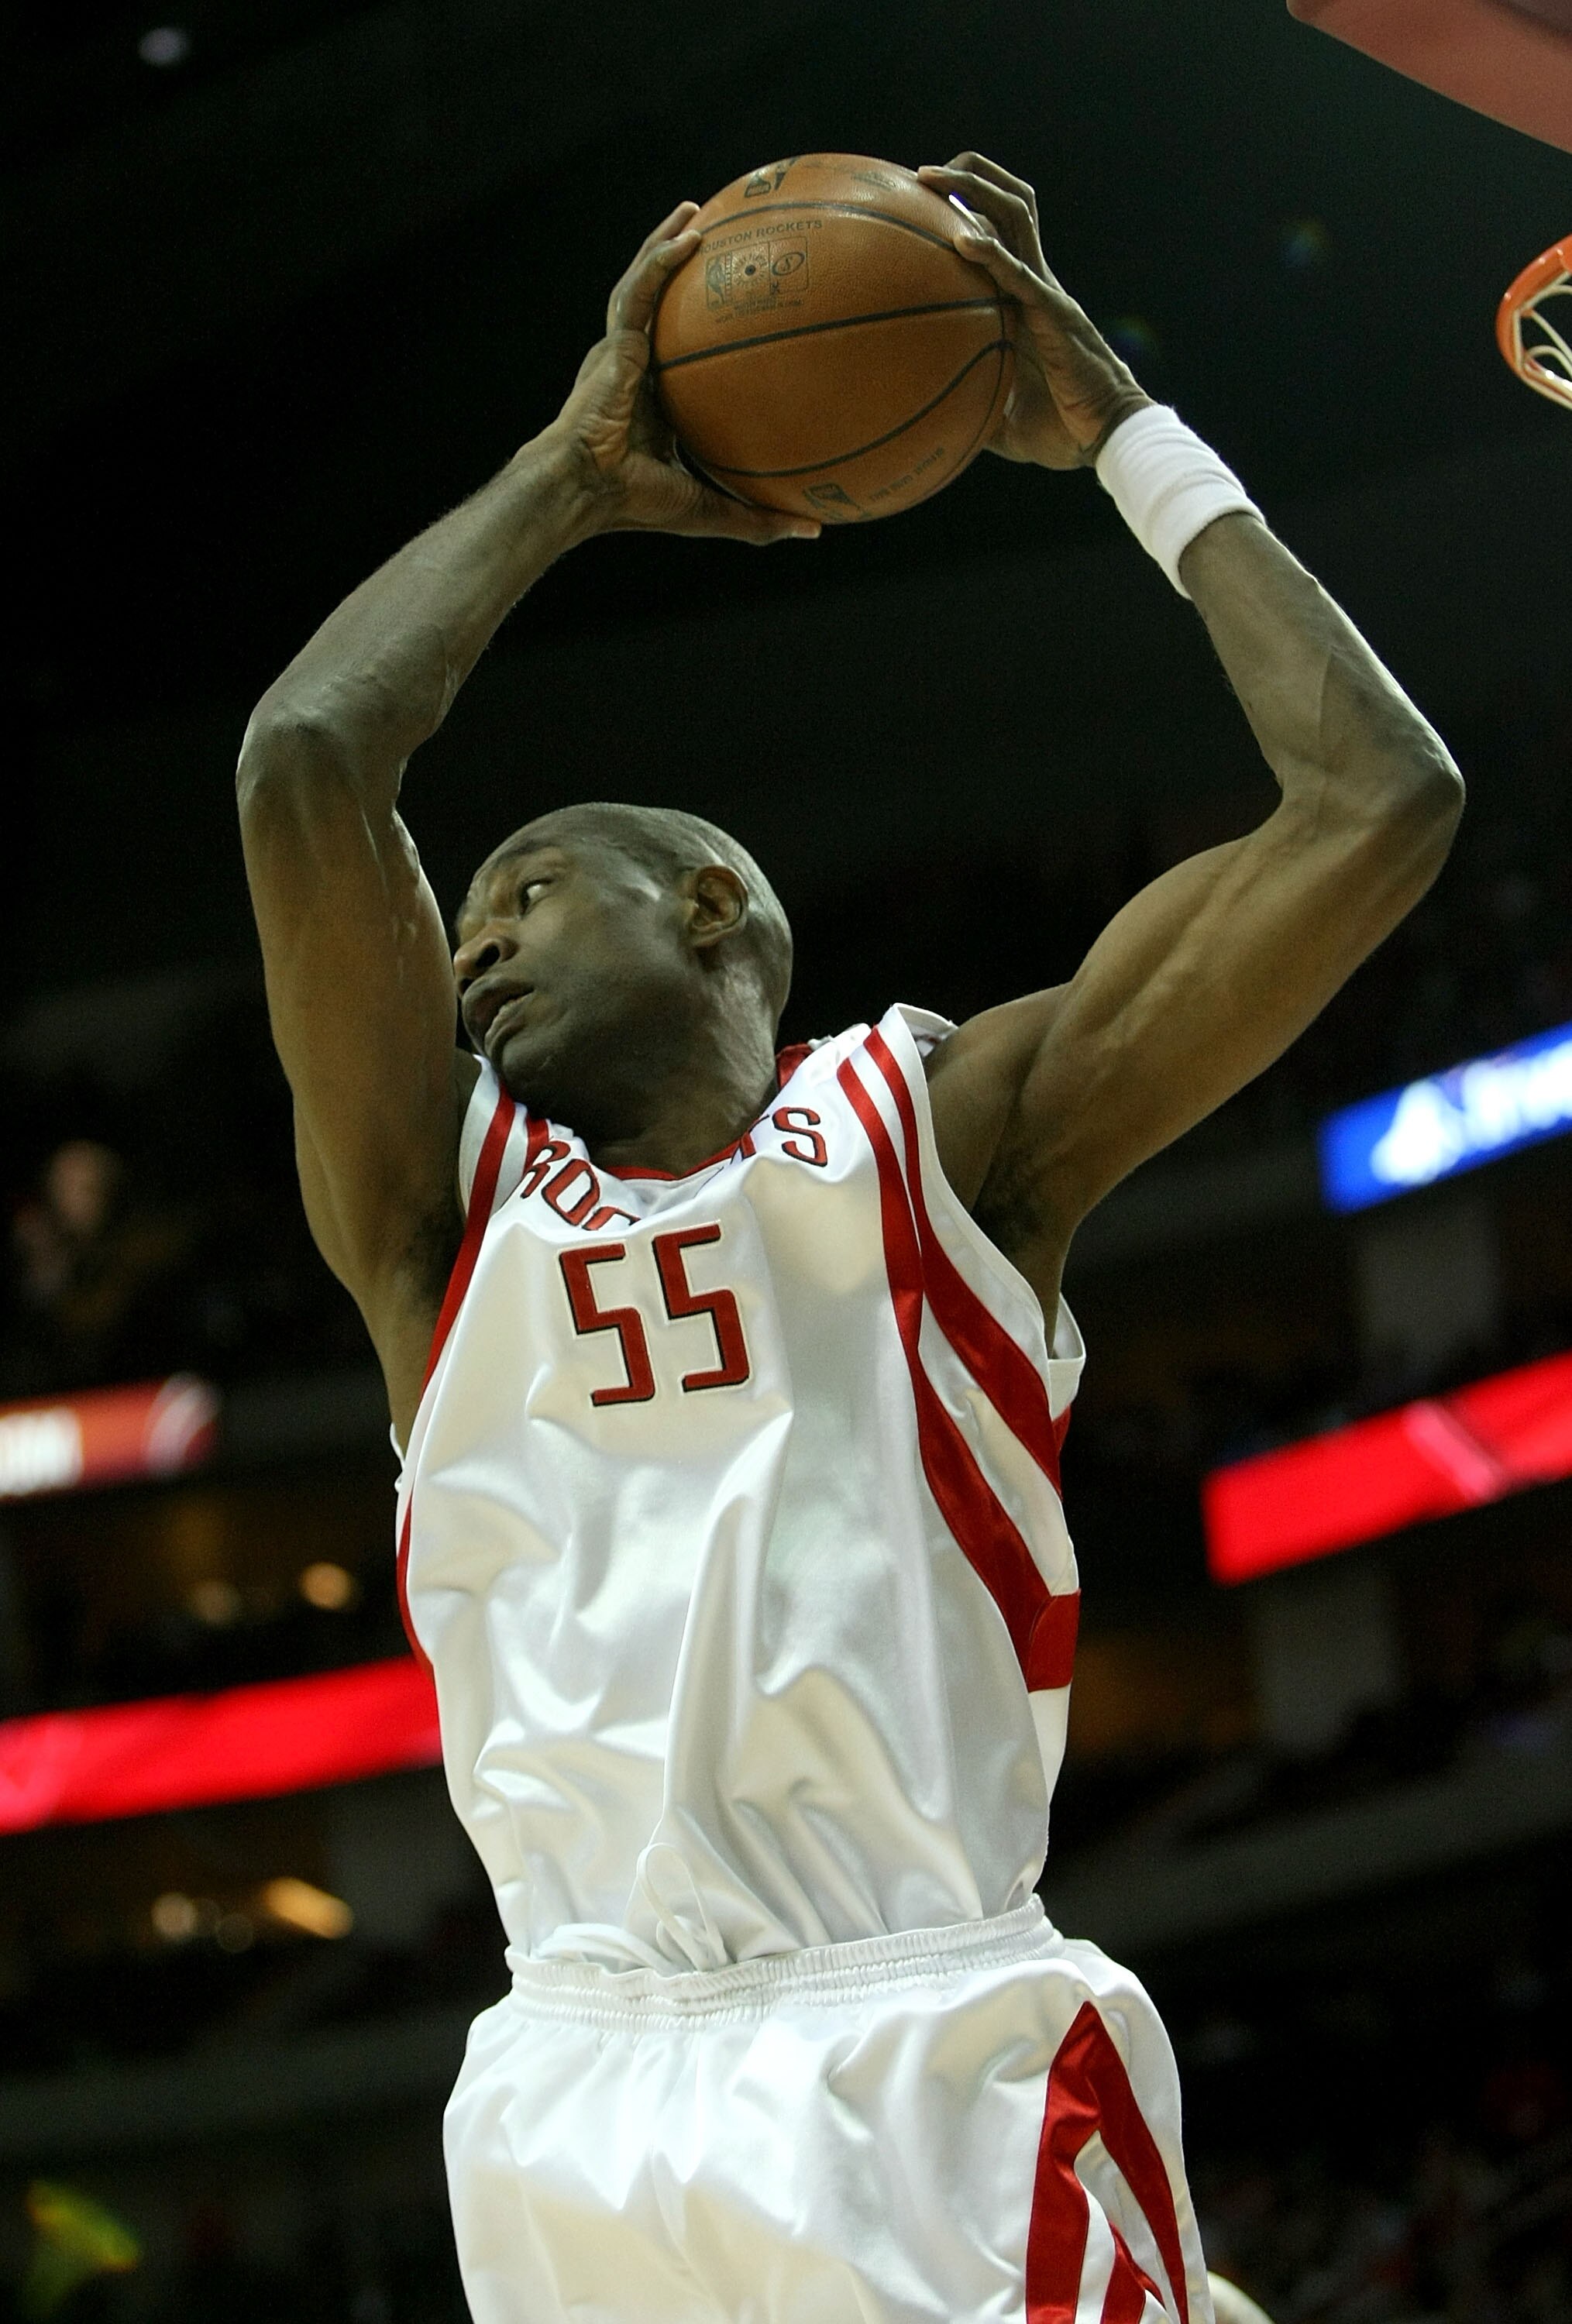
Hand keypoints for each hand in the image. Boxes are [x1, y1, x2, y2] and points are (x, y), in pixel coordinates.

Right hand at [543, 204, 819, 544]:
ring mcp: (620, 351)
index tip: (733, 311)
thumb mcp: (708, 510)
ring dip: (667, 244)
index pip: (678, 354)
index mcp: (652, 399)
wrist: (585, 490)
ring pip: (645, 285)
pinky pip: (639, 291)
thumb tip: (814, 531)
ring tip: (694, 212)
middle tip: (716, 238)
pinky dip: (661, 260)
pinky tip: (688, 235)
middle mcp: (634, 368)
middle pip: (660, 306)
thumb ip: (758, 518)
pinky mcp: (613, 344)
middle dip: (680, 269)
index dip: (701, 329)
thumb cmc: (633, 503)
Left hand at [916, 154, 1151, 468]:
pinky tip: (961, 239)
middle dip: (970, 176)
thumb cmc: (1060, 431)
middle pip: (1009, 205)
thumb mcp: (1002, 418)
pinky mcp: (1055, 314)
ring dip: (974, 189)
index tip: (924, 205)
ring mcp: (1047, 293)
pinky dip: (990, 253)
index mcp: (1025, 300)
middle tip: (924, 174)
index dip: (969, 209)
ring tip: (931, 179)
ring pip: (1016, 217)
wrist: (1105, 441)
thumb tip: (934, 422)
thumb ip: (970, 405)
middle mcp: (1037, 283)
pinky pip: (1019, 275)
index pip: (999, 236)